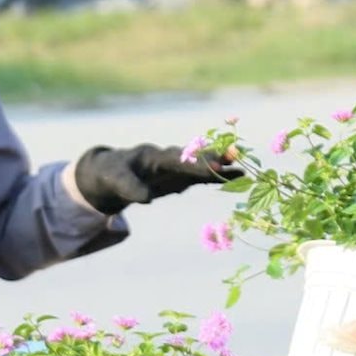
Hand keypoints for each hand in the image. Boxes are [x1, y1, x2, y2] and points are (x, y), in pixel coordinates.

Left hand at [71, 144, 239, 215]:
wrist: (111, 172)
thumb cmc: (112, 175)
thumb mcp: (115, 180)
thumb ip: (129, 187)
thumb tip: (145, 198)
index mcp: (153, 157)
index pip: (178, 159)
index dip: (196, 163)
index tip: (214, 166)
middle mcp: (169, 159)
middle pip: (195, 158)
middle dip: (213, 159)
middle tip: (234, 156)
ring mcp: (177, 167)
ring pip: (202, 166)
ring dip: (220, 166)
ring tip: (243, 166)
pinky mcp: (181, 177)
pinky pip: (202, 176)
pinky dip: (218, 176)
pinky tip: (238, 176)